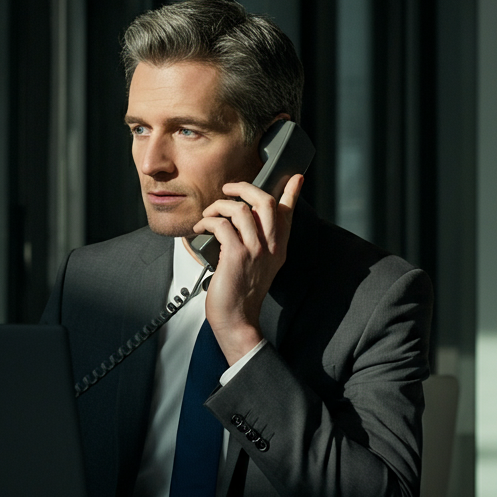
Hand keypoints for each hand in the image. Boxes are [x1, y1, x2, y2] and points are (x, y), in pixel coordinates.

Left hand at [193, 174, 303, 363]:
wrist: (237, 319)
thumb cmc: (242, 292)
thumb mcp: (259, 265)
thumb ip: (258, 242)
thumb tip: (247, 222)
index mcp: (278, 246)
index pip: (288, 213)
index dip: (291, 192)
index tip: (295, 177)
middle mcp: (271, 246)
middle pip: (265, 202)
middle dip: (244, 188)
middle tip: (229, 188)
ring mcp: (255, 250)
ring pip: (241, 209)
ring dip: (219, 206)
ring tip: (209, 214)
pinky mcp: (236, 255)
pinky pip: (222, 225)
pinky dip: (208, 221)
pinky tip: (201, 228)